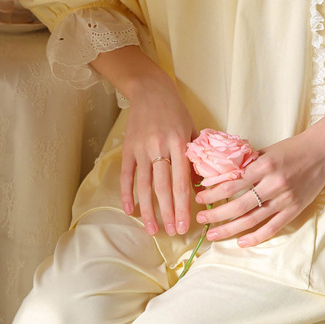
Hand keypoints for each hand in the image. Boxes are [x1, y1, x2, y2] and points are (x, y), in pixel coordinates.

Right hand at [119, 72, 197, 237]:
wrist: (150, 90)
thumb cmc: (176, 111)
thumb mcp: (192, 129)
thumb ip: (195, 157)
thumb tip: (199, 186)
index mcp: (178, 143)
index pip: (181, 181)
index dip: (182, 205)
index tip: (184, 225)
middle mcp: (159, 147)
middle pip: (162, 187)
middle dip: (168, 213)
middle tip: (172, 233)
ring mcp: (141, 148)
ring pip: (144, 185)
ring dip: (148, 209)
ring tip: (152, 229)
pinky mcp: (128, 148)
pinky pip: (126, 176)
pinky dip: (127, 194)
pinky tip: (130, 211)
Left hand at [194, 96, 324, 246]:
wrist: (322, 152)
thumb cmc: (292, 149)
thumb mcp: (267, 151)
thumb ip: (248, 165)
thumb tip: (223, 176)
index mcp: (264, 166)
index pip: (232, 183)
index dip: (213, 193)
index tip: (200, 197)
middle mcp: (273, 184)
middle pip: (237, 205)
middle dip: (216, 214)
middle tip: (201, 218)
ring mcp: (284, 199)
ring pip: (251, 219)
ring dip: (229, 228)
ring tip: (213, 234)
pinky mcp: (294, 210)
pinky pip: (271, 227)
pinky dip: (255, 237)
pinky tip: (241, 242)